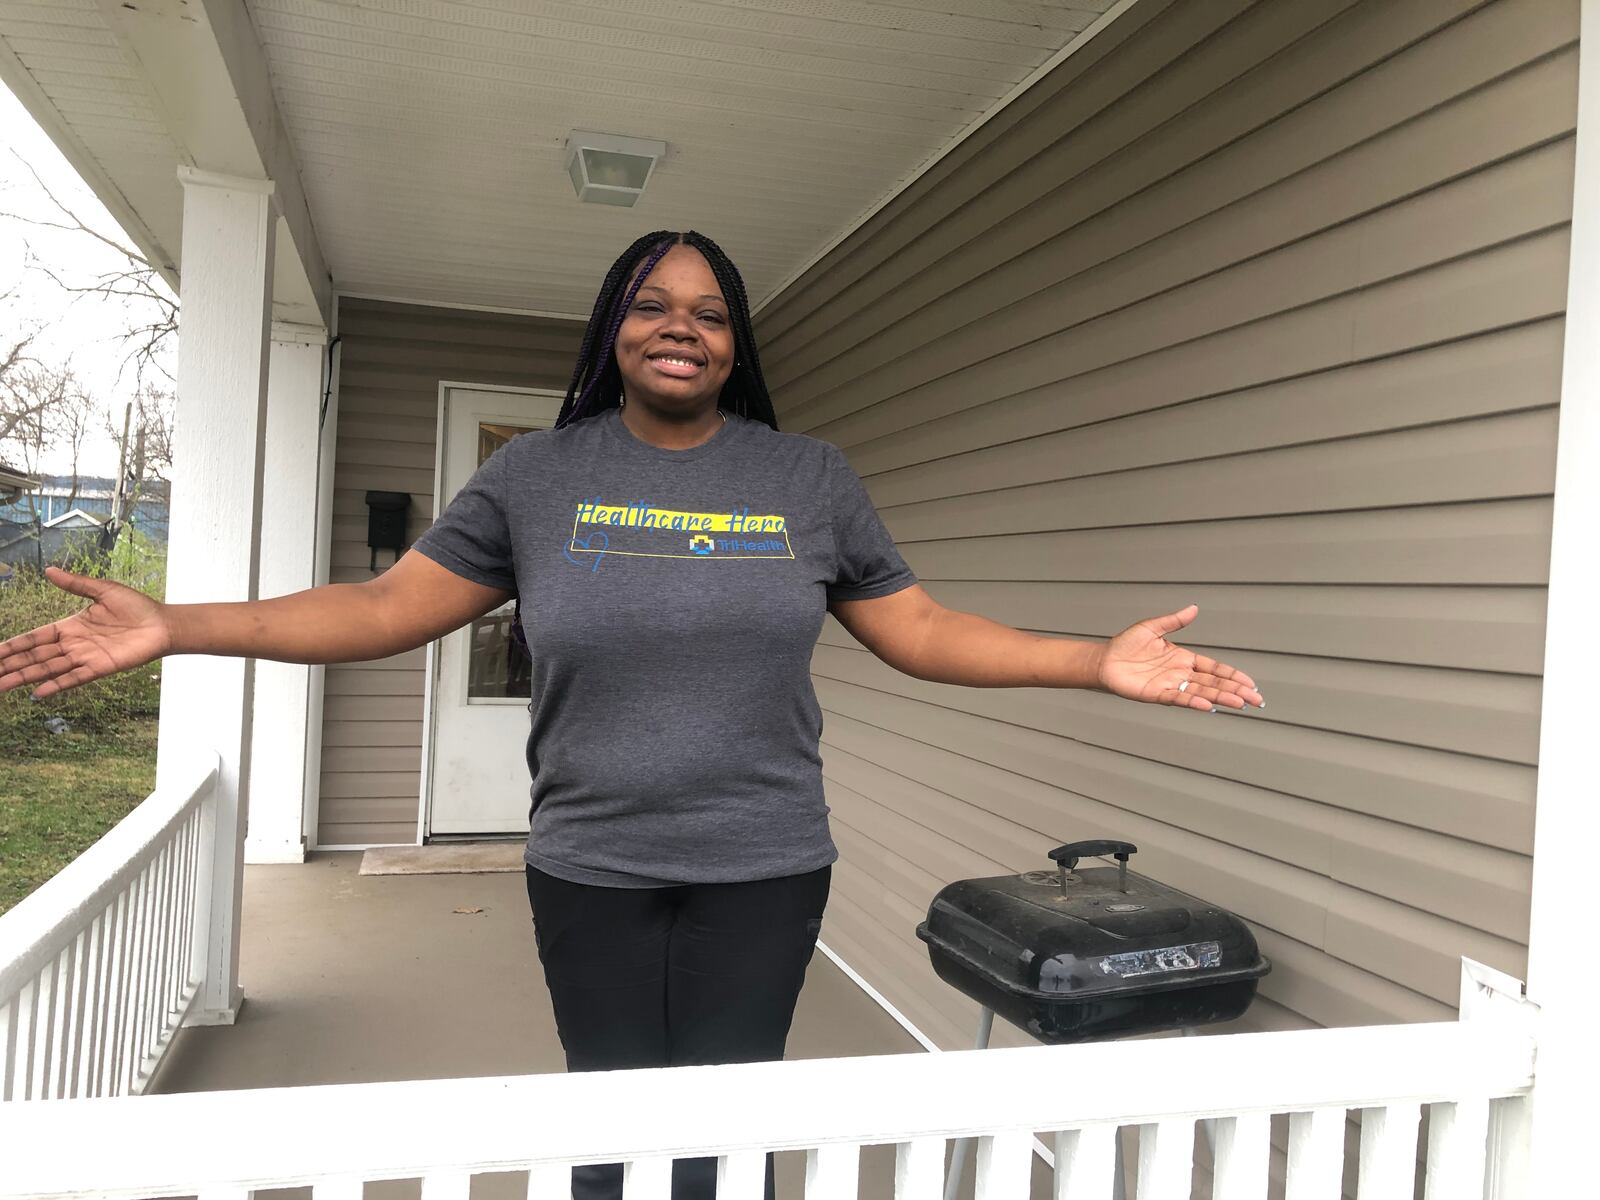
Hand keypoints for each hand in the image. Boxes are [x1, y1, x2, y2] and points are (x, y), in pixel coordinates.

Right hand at [0, 566, 173, 699]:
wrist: (163, 623)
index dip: (12, 645)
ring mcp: (85, 657)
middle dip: (10, 665)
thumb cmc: (137, 606)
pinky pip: (74, 678)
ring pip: (48, 669)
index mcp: (70, 626)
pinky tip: (38, 692)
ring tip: (1, 685)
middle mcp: (73, 644)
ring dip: (24, 677)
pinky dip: (56, 685)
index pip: (34, 638)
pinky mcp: (101, 668)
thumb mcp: (103, 590)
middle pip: (34, 657)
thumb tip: (49, 571)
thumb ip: (75, 585)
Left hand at [1096, 605, 1263, 712]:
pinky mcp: (1156, 694)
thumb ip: (1174, 621)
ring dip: (1221, 698)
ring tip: (1241, 704)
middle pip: (1214, 683)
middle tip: (1257, 699)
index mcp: (1183, 659)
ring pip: (1201, 693)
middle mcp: (1181, 674)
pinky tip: (1209, 706)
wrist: (1104, 660)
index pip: (1214, 668)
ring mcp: (1170, 685)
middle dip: (1236, 690)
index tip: (1250, 682)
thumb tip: (1194, 608)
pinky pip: (1178, 699)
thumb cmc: (1126, 645)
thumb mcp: (1152, 628)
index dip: (1233, 675)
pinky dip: (1194, 703)